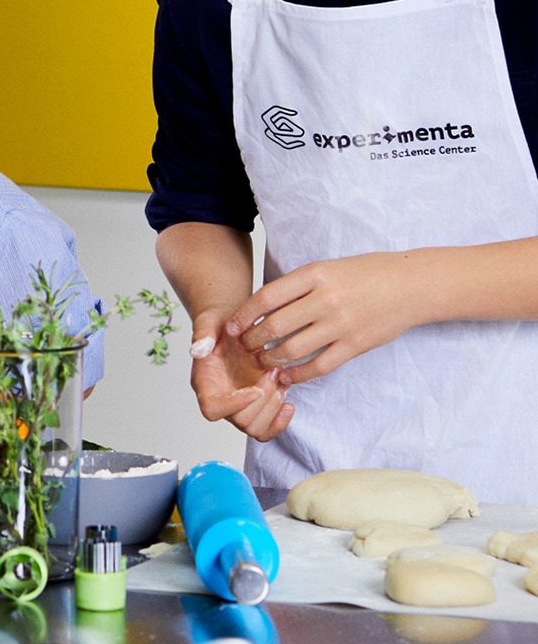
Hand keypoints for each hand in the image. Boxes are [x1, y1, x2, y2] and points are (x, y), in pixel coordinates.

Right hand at [188, 307, 290, 440]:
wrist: (236, 322)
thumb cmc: (221, 322)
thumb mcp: (210, 321)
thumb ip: (202, 334)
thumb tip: (198, 349)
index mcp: (205, 382)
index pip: (212, 409)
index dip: (234, 405)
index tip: (255, 389)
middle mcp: (221, 399)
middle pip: (241, 421)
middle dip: (264, 401)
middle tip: (273, 372)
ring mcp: (240, 405)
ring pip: (256, 429)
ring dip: (274, 408)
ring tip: (281, 380)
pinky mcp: (257, 406)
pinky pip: (267, 429)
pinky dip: (280, 420)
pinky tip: (289, 402)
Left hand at [228, 251, 423, 385]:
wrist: (412, 284)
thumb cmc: (366, 273)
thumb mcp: (327, 268)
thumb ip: (297, 286)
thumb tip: (261, 306)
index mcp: (315, 275)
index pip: (266, 297)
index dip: (244, 315)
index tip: (232, 326)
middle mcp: (326, 300)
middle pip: (275, 326)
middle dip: (252, 340)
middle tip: (243, 347)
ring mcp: (342, 324)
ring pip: (293, 349)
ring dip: (271, 359)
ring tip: (261, 361)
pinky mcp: (356, 345)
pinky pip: (320, 366)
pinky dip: (299, 374)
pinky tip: (287, 375)